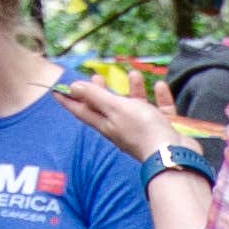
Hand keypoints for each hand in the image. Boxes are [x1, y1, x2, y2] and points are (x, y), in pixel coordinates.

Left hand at [57, 77, 178, 157]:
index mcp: (107, 124)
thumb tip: (74, 87)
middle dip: (101, 92)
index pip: (82, 110)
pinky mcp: (162, 130)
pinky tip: (160, 86)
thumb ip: (96, 96)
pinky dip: (159, 98)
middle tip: (98, 76)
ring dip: (133, 90)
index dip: (68, 100)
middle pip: (107, 108)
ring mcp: (142, 129)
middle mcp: (122, 127)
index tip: (55, 90)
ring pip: (135, 106)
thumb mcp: (116, 108)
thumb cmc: (143, 129)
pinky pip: (159, 111)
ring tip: (133, 74)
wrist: (173, 153)